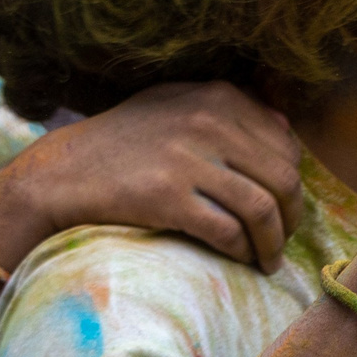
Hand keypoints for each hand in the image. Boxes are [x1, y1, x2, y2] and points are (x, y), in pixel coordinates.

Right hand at [0, 80, 304, 274]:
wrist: (62, 171)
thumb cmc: (123, 142)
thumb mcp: (176, 104)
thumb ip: (231, 110)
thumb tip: (287, 128)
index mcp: (218, 97)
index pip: (286, 148)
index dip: (294, 185)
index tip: (285, 209)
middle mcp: (209, 121)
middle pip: (283, 179)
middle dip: (292, 218)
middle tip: (283, 240)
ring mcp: (188, 158)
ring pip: (262, 209)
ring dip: (273, 243)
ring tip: (268, 260)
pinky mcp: (168, 196)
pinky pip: (227, 231)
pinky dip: (242, 251)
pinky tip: (240, 259)